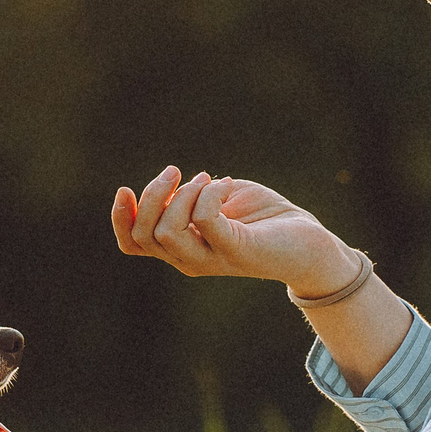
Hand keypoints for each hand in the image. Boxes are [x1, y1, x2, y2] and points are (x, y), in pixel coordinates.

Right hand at [111, 167, 364, 298]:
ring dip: (182, 194)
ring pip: (168, 232)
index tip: (125, 189)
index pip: (132, 244)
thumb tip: (168, 186)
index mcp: (182, 248)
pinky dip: (209, 193)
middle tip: (176, 171)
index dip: (119, 218)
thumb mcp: (219, 199)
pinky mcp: (237, 251)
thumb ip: (189, 195)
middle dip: (152, 194)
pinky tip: (226, 185)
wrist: (311, 243)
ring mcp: (213, 260)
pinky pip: (205, 220)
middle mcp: (191, 260)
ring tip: (209, 179)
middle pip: (144, 235)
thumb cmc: (265, 217)